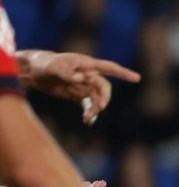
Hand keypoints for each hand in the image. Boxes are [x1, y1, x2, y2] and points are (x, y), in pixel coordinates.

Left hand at [20, 51, 139, 125]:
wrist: (33, 72)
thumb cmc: (44, 64)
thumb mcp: (53, 67)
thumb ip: (67, 73)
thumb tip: (81, 79)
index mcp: (87, 65)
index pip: (109, 68)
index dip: (123, 73)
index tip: (137, 78)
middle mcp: (89, 76)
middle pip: (104, 88)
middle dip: (103, 99)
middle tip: (97, 109)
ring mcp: (84, 86)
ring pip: (97, 99)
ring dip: (95, 109)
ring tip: (87, 118)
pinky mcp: (78, 95)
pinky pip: (88, 105)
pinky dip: (90, 114)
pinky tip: (88, 121)